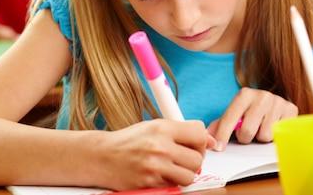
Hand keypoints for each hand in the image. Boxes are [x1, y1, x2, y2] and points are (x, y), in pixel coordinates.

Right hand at [97, 119, 214, 189]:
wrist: (102, 157)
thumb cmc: (130, 141)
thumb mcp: (155, 126)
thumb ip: (183, 130)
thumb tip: (209, 140)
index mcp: (162, 128)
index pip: (199, 134)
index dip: (201, 142)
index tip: (195, 145)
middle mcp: (160, 146)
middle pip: (197, 158)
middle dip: (193, 160)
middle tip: (182, 158)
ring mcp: (155, 167)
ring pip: (189, 176)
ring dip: (184, 174)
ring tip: (172, 167)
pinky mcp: (150, 184)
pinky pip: (174, 186)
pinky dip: (171, 182)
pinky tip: (161, 174)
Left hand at [206, 88, 296, 150]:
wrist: (275, 101)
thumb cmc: (252, 110)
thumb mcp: (236, 113)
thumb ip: (220, 124)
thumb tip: (207, 136)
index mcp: (244, 94)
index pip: (230, 118)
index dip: (223, 135)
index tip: (219, 148)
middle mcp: (262, 95)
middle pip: (247, 131)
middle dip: (245, 137)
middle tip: (248, 132)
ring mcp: (278, 102)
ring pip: (264, 136)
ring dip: (261, 137)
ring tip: (262, 127)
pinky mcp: (291, 110)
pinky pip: (279, 135)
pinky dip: (275, 135)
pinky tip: (273, 126)